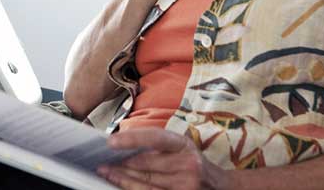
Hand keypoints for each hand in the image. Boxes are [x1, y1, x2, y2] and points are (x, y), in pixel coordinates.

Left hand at [96, 128, 228, 189]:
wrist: (221, 187)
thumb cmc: (194, 163)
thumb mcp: (182, 147)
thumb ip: (158, 146)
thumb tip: (125, 146)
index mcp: (184, 145)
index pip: (155, 138)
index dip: (131, 139)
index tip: (111, 142)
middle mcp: (187, 164)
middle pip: (146, 165)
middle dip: (122, 165)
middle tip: (102, 163)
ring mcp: (186, 186)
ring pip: (146, 184)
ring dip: (124, 180)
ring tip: (108, 175)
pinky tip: (124, 187)